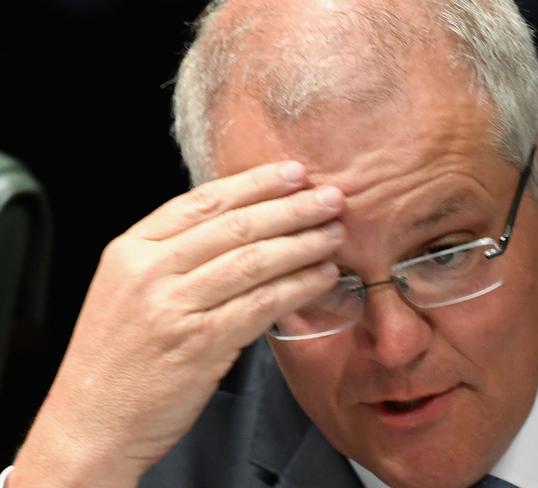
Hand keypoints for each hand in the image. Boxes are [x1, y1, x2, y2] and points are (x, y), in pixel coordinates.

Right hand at [11, 161, 344, 487]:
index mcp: (131, 249)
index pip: (203, 201)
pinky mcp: (201, 344)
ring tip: (334, 233)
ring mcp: (175, 307)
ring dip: (302, 244)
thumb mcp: (127, 289)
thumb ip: (174, 256)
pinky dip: (298, 286)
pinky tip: (322, 276)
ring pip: (254, 261)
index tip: (293, 173)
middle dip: (291, 208)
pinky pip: (261, 304)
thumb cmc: (117, 357)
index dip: (256, 184)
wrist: (92, 421)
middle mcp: (151, 271)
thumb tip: (242, 229)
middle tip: (330, 197)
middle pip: (235, 226)